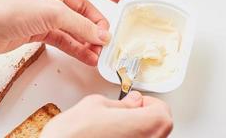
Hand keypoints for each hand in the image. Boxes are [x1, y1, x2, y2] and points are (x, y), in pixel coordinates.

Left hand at [0, 0, 127, 65]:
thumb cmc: (9, 9)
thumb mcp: (52, 13)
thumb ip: (80, 25)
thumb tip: (102, 35)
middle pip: (84, 10)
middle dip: (96, 26)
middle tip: (106, 40)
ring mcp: (47, 15)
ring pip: (75, 27)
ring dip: (88, 40)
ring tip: (100, 54)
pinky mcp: (41, 31)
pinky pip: (65, 39)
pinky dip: (76, 48)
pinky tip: (88, 57)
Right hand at [40, 91, 172, 137]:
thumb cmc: (72, 134)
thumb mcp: (96, 105)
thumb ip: (120, 103)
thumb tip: (132, 101)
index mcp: (144, 126)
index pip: (162, 111)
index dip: (149, 102)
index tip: (136, 101)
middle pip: (159, 126)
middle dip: (145, 115)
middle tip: (127, 110)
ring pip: (149, 137)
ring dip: (138, 128)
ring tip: (117, 124)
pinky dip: (130, 137)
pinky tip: (112, 135)